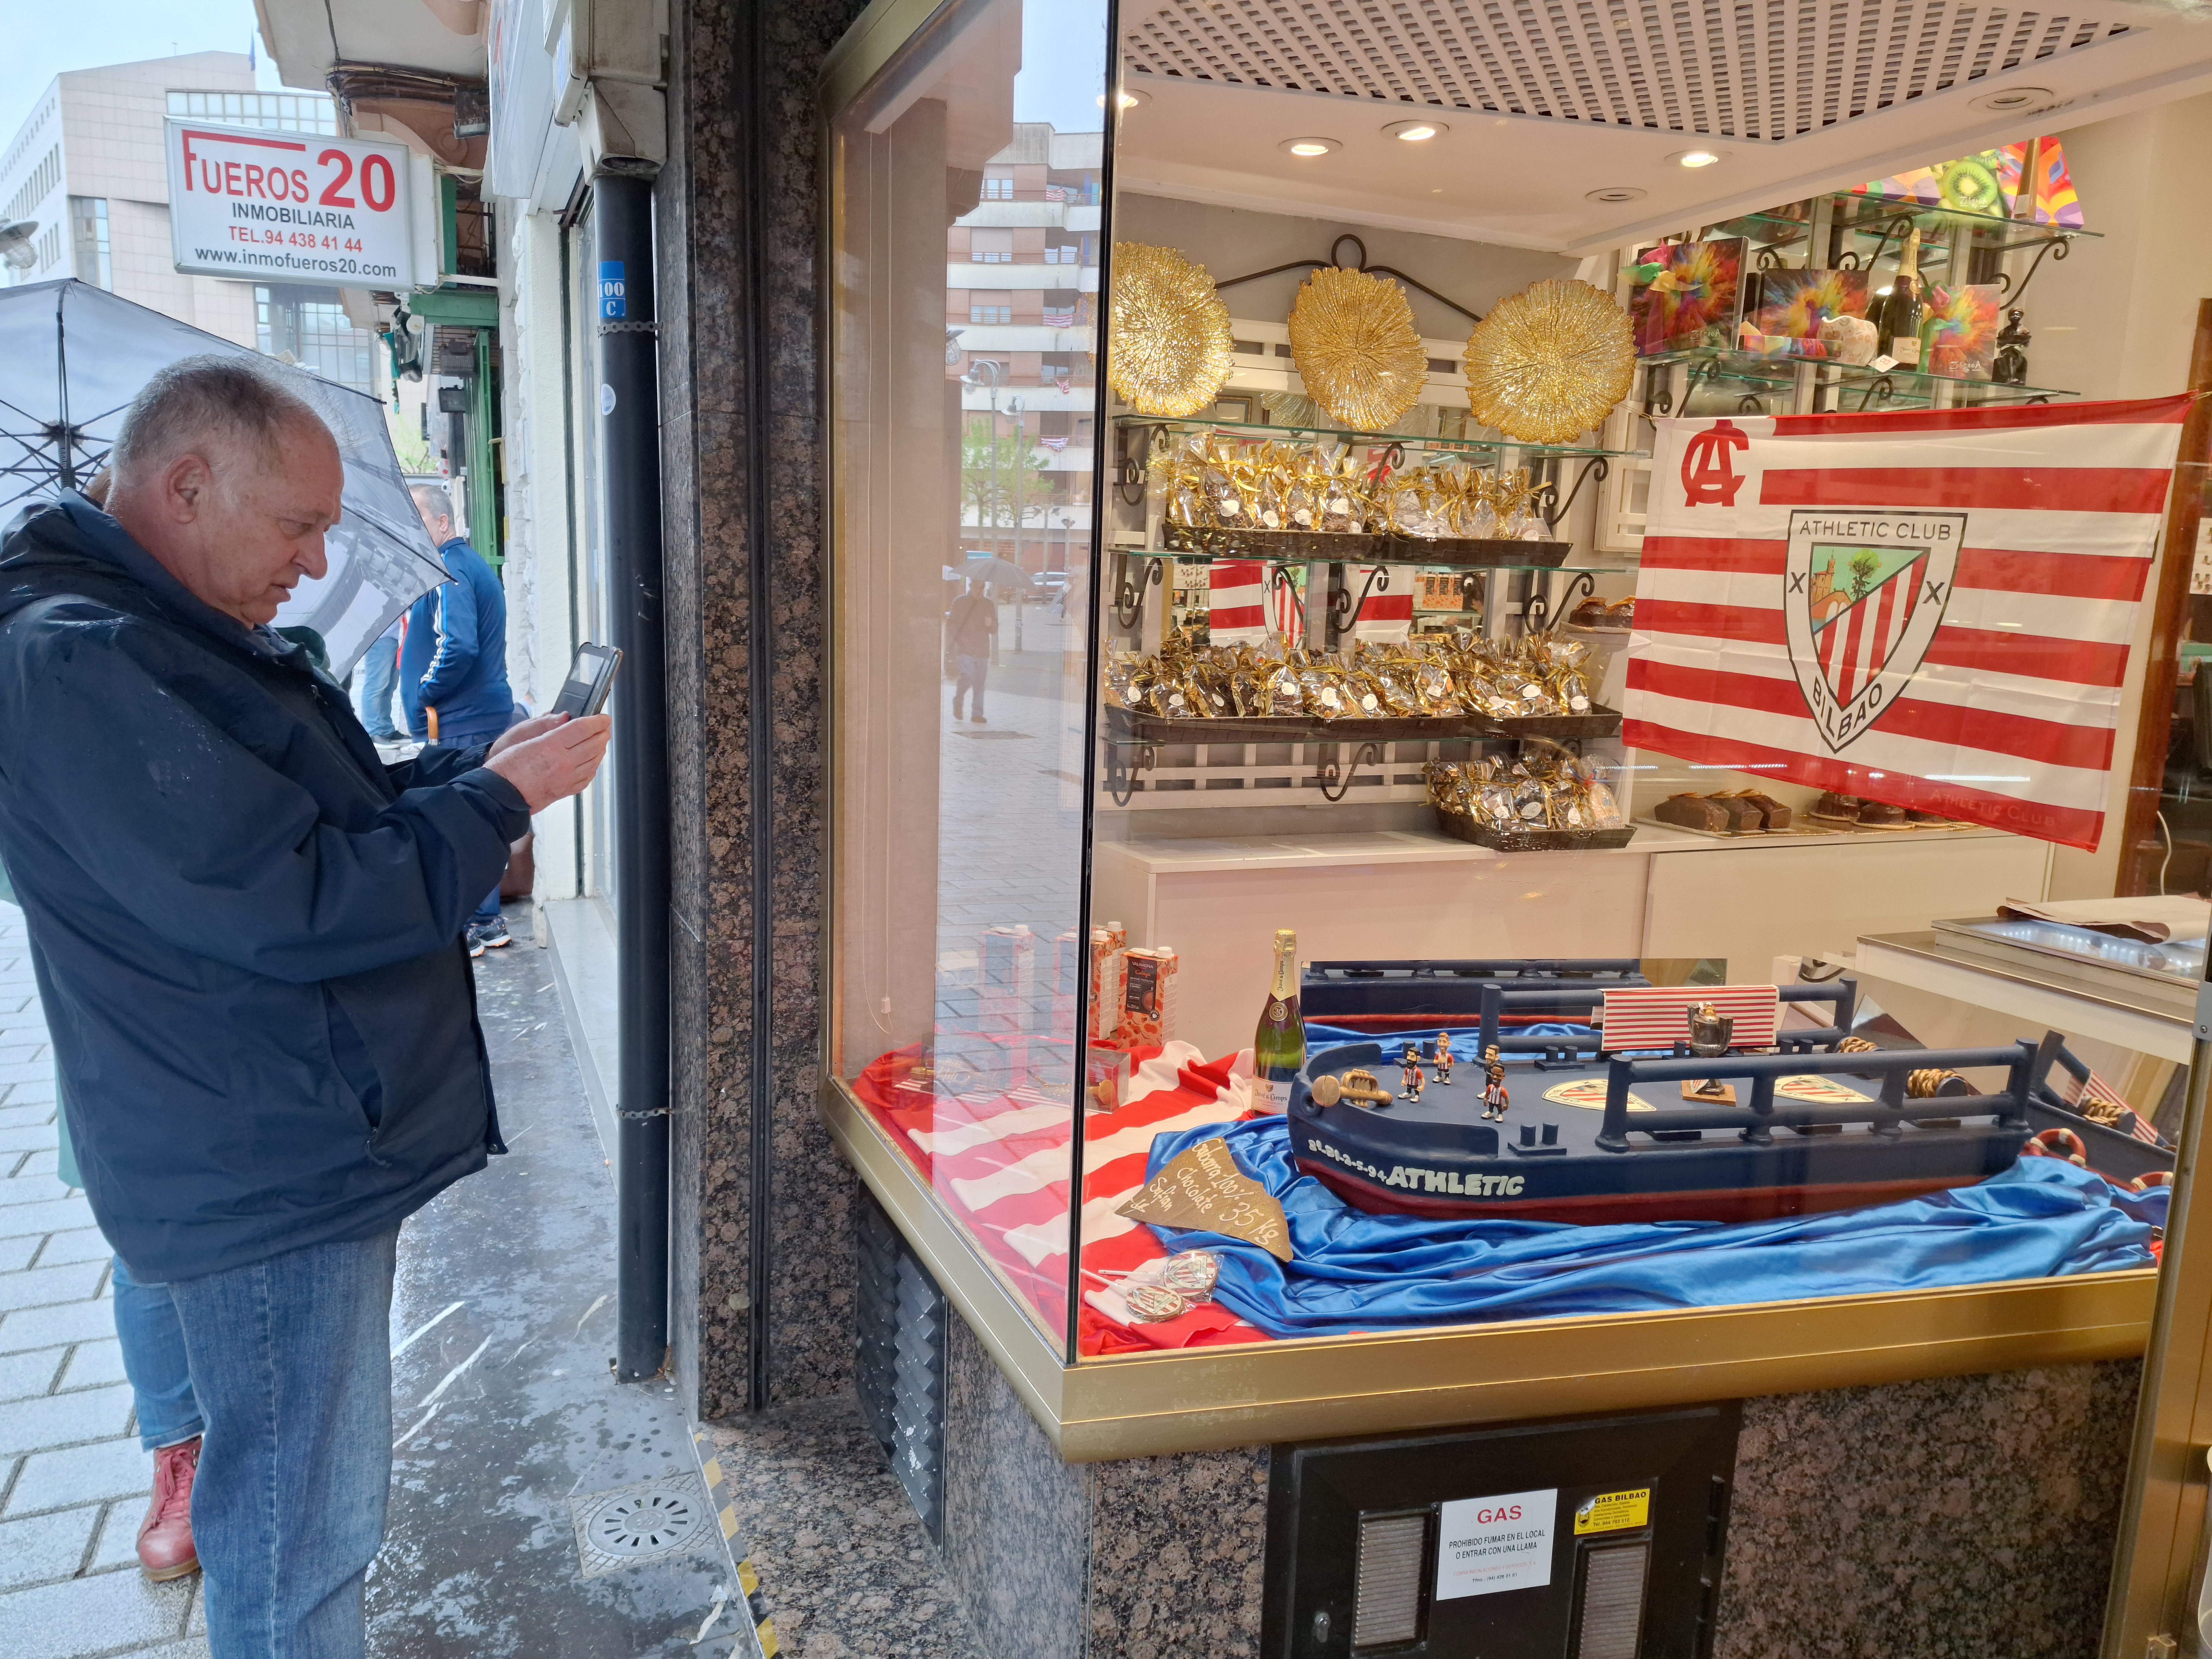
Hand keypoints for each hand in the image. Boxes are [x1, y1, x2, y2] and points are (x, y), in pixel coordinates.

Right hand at [483, 713, 609, 811]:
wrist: (498, 796)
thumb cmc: (505, 767)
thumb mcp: (523, 739)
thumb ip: (547, 728)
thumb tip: (565, 718)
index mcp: (551, 746)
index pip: (583, 728)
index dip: (597, 721)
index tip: (604, 717)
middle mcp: (562, 763)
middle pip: (593, 744)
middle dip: (602, 733)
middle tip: (605, 727)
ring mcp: (565, 779)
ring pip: (593, 762)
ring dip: (600, 750)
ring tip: (601, 742)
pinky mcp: (564, 791)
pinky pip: (586, 778)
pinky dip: (592, 768)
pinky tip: (592, 763)